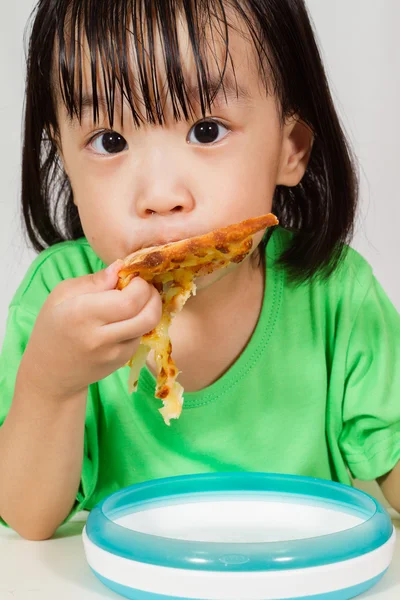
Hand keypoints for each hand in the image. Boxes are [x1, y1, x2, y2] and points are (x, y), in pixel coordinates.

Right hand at [18, 261, 161, 399]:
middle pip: (148, 316)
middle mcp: (101, 337)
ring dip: (150, 309)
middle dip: (153, 296)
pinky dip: (141, 323)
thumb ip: (94, 281)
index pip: (129, 300)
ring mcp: (114, 353)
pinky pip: (141, 336)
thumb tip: (120, 267)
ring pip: (150, 326)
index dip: (140, 285)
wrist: (51, 371)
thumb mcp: (63, 294)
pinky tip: (128, 318)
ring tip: (137, 300)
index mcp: (82, 315)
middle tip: (144, 287)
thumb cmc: (53, 326)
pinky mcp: (122, 361)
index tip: (133, 278)